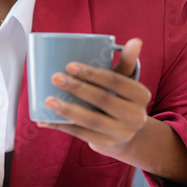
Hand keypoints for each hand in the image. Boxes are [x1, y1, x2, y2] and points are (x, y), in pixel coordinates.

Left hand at [41, 38, 151, 159]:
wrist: (130, 136)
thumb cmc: (122, 101)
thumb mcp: (126, 83)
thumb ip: (127, 62)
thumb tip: (136, 40)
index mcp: (140, 95)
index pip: (116, 81)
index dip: (93, 74)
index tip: (70, 65)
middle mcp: (135, 116)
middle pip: (102, 99)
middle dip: (77, 88)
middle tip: (55, 78)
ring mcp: (121, 133)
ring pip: (91, 120)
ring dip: (67, 110)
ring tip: (48, 100)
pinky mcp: (106, 145)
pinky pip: (81, 134)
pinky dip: (61, 126)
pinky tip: (45, 119)